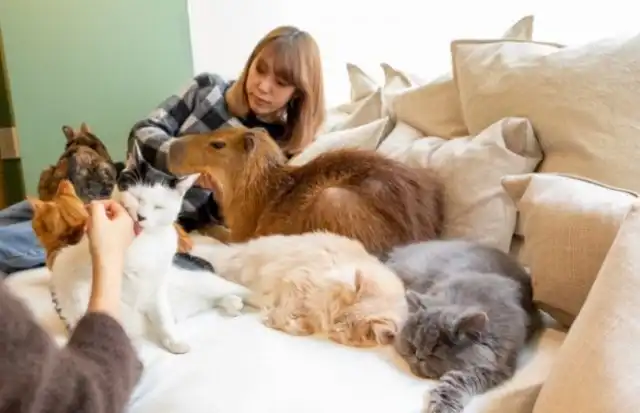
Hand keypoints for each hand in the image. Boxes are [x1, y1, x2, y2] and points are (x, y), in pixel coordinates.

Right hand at [85, 200, 134, 317]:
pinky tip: (94, 237)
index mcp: (126, 217)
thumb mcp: (97, 219)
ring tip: (89, 228)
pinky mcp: (121, 244)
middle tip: (88, 219)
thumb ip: (96, 206)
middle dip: (98, 214)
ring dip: (99, 223)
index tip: (87, 209)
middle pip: (112, 213)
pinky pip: (111, 232)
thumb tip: (95, 204)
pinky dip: (102, 231)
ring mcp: (126, 236)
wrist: (108, 264)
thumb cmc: (103, 240)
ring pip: (110, 223)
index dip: (99, 204)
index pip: (113, 203)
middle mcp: (129, 225)